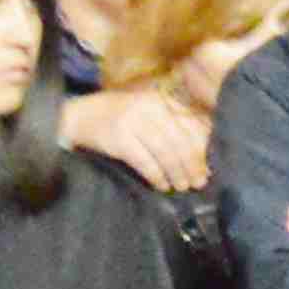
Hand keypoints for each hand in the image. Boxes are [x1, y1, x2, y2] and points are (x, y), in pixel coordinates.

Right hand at [61, 82, 208, 189]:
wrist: (78, 116)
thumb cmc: (119, 117)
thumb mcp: (147, 112)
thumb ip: (172, 125)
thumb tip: (202, 150)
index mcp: (160, 101)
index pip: (189, 126)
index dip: (201, 149)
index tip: (209, 167)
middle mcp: (149, 108)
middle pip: (179, 141)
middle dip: (192, 165)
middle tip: (199, 182)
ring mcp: (133, 122)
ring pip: (164, 152)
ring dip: (176, 173)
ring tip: (182, 186)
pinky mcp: (119, 139)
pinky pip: (145, 162)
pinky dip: (156, 176)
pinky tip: (162, 185)